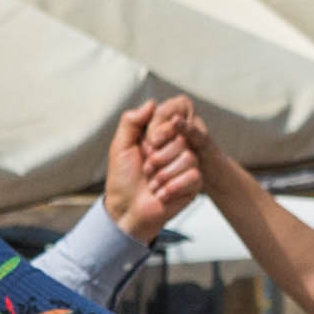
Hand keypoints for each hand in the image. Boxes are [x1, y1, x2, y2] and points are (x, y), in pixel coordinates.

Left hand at [104, 98, 215, 244]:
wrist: (126, 210)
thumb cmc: (122, 180)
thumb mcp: (120, 147)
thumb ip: (131, 122)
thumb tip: (152, 103)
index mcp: (160, 138)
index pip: (172, 122)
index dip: (159, 134)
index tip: (145, 148)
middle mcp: (175, 149)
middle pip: (182, 141)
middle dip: (158, 159)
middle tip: (146, 170)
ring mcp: (186, 167)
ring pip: (189, 158)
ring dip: (164, 175)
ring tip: (152, 184)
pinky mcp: (193, 185)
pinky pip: (193, 177)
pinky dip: (172, 188)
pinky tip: (161, 195)